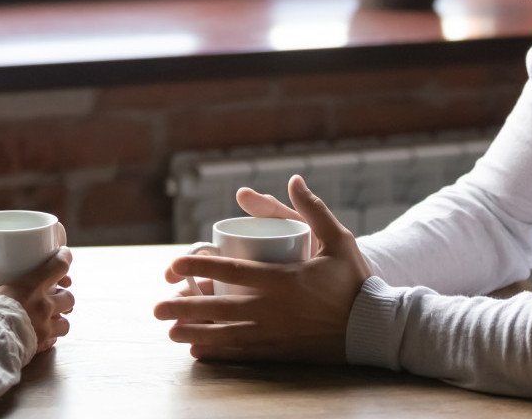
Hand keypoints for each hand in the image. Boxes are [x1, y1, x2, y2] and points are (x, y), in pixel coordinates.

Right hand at [0, 248, 75, 351]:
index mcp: (31, 286)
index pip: (59, 265)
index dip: (65, 258)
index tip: (65, 254)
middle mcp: (44, 306)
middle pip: (68, 297)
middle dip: (64, 296)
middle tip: (54, 296)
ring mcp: (45, 328)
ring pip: (65, 322)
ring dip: (60, 320)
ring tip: (51, 320)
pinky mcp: (41, 346)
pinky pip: (53, 341)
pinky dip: (50, 338)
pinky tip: (41, 336)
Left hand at [154, 175, 371, 362]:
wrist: (374, 327)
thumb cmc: (354, 281)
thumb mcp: (339, 239)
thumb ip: (313, 209)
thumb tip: (293, 179)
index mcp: (281, 279)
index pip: (230, 270)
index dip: (198, 266)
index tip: (173, 265)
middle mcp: (272, 308)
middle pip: (218, 307)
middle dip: (184, 306)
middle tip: (157, 307)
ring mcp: (274, 333)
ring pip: (225, 334)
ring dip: (194, 333)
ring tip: (169, 332)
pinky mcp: (280, 351)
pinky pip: (242, 353)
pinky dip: (218, 352)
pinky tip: (197, 351)